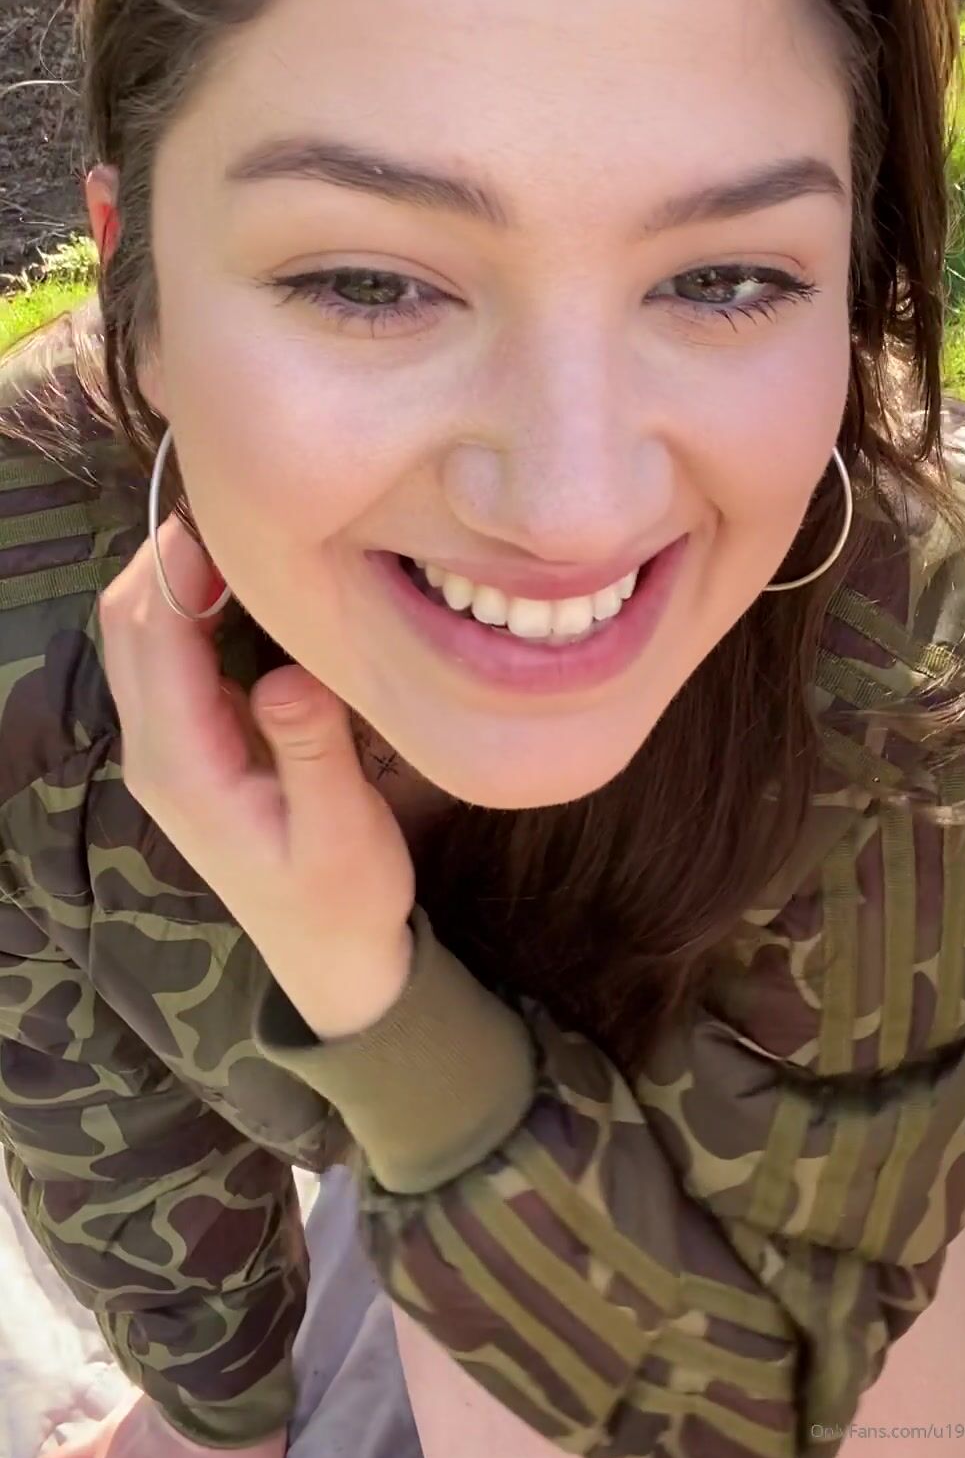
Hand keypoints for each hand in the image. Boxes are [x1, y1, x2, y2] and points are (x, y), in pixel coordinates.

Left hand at [98, 508, 414, 1036]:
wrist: (329, 959)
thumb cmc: (344, 897)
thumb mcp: (343, 832)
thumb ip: (312, 752)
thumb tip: (289, 676)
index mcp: (185, 766)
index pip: (157, 638)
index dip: (182, 564)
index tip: (234, 507)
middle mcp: (156, 751)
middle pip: (128, 623)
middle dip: (166, 552)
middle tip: (238, 498)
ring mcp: (166, 750)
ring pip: (138, 635)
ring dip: (171, 574)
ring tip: (240, 525)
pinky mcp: (188, 747)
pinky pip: (165, 656)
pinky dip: (186, 604)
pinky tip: (242, 582)